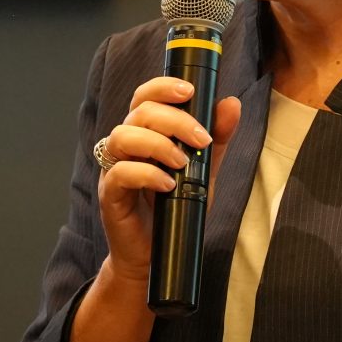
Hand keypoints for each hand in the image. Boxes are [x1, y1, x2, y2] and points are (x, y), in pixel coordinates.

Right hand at [91, 76, 242, 283]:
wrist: (157, 254)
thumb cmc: (175, 209)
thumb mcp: (204, 170)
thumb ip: (216, 139)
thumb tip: (231, 103)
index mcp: (145, 133)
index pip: (145, 97)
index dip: (162, 87)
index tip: (190, 91)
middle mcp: (126, 146)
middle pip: (139, 112)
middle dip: (174, 119)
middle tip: (201, 139)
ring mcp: (114, 169)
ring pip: (123, 136)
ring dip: (158, 144)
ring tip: (181, 163)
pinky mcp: (110, 194)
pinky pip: (120, 173)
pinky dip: (147, 175)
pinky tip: (168, 185)